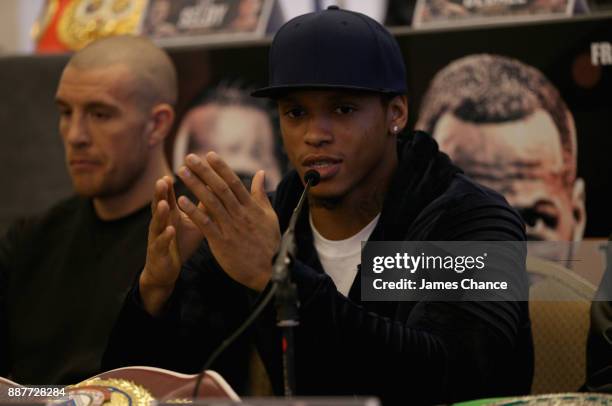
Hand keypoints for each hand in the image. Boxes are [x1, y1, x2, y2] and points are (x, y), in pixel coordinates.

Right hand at [140, 176, 202, 315]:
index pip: (170, 195)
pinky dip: (166, 236)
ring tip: (163, 202)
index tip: (179, 168)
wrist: (166, 269)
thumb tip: (216, 189)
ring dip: (160, 213)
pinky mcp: (158, 252)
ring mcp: (157, 237)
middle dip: (161, 193)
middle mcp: (162, 223)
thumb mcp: (194, 223)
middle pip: (160, 204)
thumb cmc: (180, 242)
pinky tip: (170, 230)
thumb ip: (202, 207)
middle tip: (164, 179)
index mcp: (171, 214)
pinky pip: (161, 243)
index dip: (174, 182)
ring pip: (157, 223)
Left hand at [177, 152, 280, 290]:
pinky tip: (181, 200)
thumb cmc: (269, 243)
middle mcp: (239, 214)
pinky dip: (193, 211)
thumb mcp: (269, 216)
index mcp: (250, 207)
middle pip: (219, 187)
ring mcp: (230, 227)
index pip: (234, 182)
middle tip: (189, 157)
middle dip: (203, 171)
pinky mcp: (221, 242)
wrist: (269, 270)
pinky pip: (205, 223)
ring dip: (195, 185)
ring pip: (210, 201)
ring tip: (181, 172)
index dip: (221, 167)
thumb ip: (261, 194)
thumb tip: (261, 173)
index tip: (209, 154)